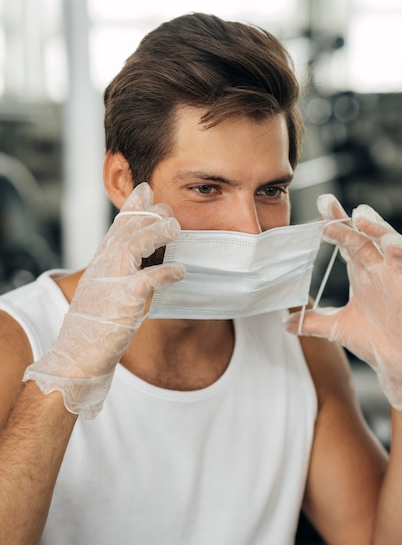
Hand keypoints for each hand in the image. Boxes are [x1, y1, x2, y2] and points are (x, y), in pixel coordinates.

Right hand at [24, 183, 184, 418]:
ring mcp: (112, 281)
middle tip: (169, 209)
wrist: (77, 355)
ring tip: (176, 229)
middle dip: (149, 214)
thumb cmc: (93, 328)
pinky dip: (167, 272)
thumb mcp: (102, 293)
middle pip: (126, 229)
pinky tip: (181, 271)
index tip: (145, 190)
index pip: (116, 227)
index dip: (132, 206)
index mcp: (99, 264)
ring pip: (134, 244)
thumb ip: (118, 275)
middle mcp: (103, 267)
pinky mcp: (124, 299)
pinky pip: (149, 278)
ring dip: (157, 233)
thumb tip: (140, 265)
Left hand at [285, 194, 401, 411]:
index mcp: (362, 271)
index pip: (347, 240)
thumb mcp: (336, 328)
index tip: (318, 208)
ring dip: (377, 228)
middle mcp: (379, 268)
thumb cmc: (374, 340)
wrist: (397, 366)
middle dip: (348, 218)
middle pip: (365, 235)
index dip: (334, 223)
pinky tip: (391, 245)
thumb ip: (313, 322)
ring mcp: (398, 276)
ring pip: (391, 243)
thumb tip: (286, 322)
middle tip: (327, 204)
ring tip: (360, 216)